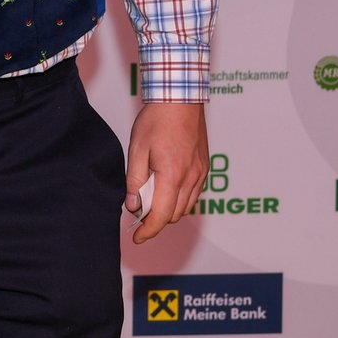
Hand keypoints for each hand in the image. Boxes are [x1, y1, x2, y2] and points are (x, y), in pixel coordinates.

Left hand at [125, 102, 208, 243]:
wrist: (180, 99)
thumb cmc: (156, 121)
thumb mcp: (137, 149)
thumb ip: (135, 180)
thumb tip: (133, 206)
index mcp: (172, 176)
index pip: (161, 216)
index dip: (148, 231)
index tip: (136, 238)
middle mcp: (191, 179)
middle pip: (173, 215)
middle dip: (155, 220)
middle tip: (136, 211)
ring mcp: (201, 173)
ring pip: (185, 207)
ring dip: (168, 210)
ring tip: (148, 199)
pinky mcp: (205, 167)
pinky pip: (194, 194)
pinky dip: (179, 199)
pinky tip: (165, 188)